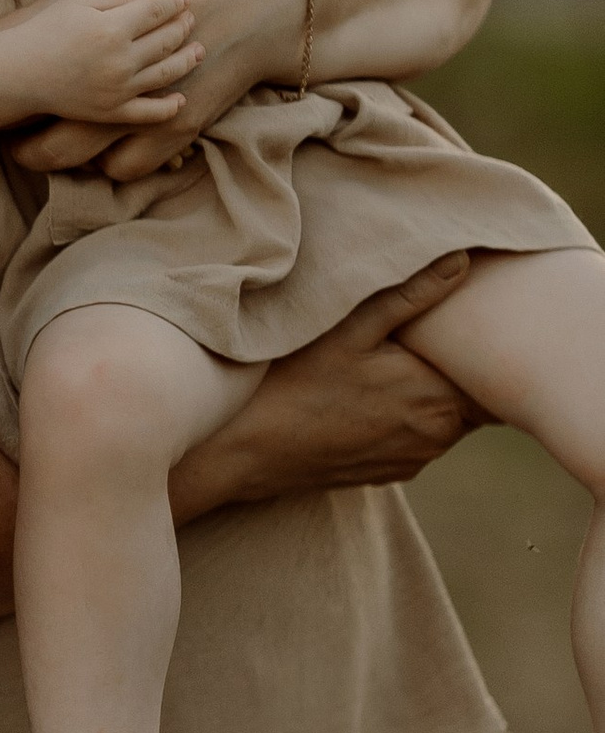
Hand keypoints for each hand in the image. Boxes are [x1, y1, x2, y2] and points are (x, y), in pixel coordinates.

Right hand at [0, 0, 202, 128]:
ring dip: (187, 60)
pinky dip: (170, 106)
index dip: (176, 1)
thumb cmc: (46, 30)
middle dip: (183, 26)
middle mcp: (120, 60)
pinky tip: (180, 98)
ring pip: (167, 73)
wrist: (19, 73)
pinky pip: (151, 113)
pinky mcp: (112, 112)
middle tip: (191, 20)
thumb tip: (149, 5)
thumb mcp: (79, 1)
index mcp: (112, 28)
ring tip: (198, 51)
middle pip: (167, 40)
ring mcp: (119, 89)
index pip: (158, 10)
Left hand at [0, 0, 303, 180]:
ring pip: (80, 155)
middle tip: (0, 131)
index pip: (13, 53)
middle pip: (39, 128)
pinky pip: (128, 166)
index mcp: (88, 17)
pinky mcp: (180, 121)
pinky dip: (110, 163)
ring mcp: (147, 100)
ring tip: (40, 145)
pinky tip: (100, 146)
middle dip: (11, 135)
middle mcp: (113, 67)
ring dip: (55, 155)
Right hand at [170, 256, 480, 517]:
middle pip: (470, 394)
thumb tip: (462, 260)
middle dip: (454, 365)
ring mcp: (412, 459)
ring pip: (444, 416)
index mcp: (438, 398)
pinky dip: (405, 415)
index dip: (479, 345)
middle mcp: (436, 437)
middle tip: (423, 333)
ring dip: (429, 391)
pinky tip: (369, 395)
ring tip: (394, 361)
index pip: (490, 373)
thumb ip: (411, 295)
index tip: (460, 322)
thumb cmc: (293, 386)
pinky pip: (416, 436)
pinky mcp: (388, 472)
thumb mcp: (350, 330)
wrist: (242, 452)